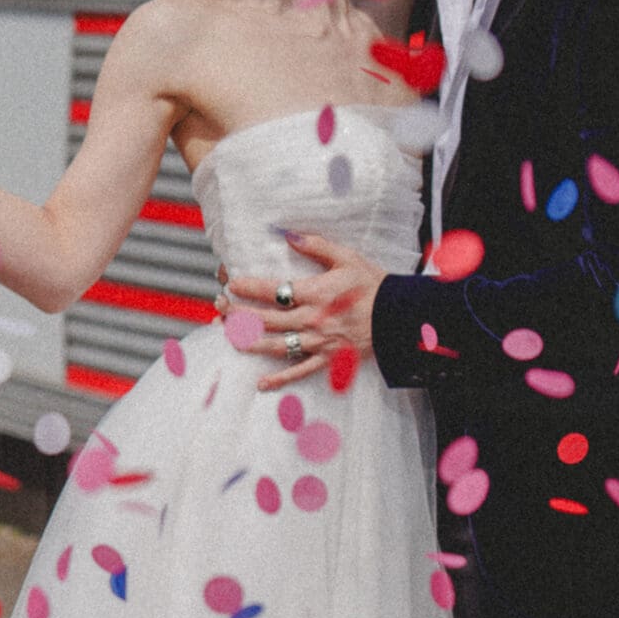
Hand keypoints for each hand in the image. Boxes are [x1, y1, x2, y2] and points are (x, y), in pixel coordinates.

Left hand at [225, 236, 384, 388]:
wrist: (399, 316)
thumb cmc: (373, 284)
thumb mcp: (346, 258)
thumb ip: (316, 246)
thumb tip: (288, 235)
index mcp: (315, 293)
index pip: (272, 291)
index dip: (247, 287)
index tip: (230, 283)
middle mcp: (311, 320)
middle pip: (265, 319)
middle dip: (238, 313)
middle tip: (220, 305)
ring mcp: (317, 342)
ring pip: (275, 345)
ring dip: (248, 341)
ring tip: (228, 334)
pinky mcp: (327, 359)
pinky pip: (299, 371)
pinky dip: (279, 378)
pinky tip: (260, 382)